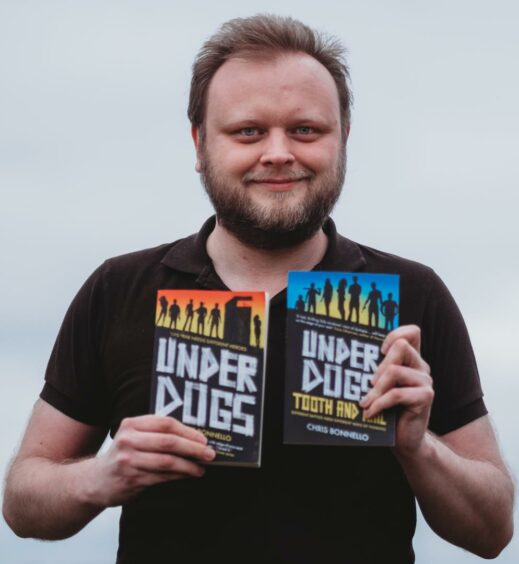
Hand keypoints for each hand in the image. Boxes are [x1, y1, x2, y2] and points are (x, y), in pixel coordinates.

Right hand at [86, 415, 215, 506]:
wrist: (96, 481)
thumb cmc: (124, 455)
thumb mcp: (134, 436)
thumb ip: (157, 432)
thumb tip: (194, 436)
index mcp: (132, 424)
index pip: (165, 423)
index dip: (188, 431)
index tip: (204, 438)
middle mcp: (128, 440)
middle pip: (168, 442)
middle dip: (193, 448)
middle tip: (210, 454)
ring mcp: (128, 461)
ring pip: (167, 462)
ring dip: (189, 466)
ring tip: (201, 468)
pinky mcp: (131, 479)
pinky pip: (161, 477)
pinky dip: (179, 476)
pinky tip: (188, 475)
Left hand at [359, 325, 433, 457]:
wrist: (405, 439)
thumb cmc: (389, 410)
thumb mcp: (381, 386)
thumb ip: (375, 370)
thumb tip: (347, 358)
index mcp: (411, 359)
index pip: (412, 332)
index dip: (395, 334)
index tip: (379, 350)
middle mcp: (420, 366)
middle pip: (401, 346)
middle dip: (379, 364)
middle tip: (368, 383)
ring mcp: (425, 381)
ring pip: (395, 371)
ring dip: (376, 388)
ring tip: (365, 401)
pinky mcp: (426, 397)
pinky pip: (397, 394)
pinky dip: (379, 403)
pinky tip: (369, 412)